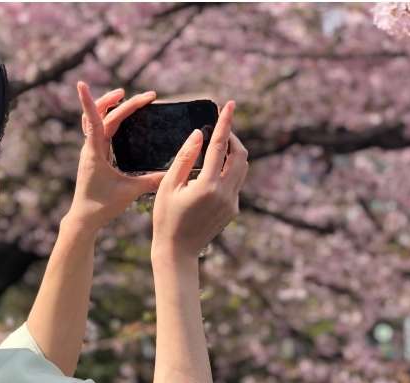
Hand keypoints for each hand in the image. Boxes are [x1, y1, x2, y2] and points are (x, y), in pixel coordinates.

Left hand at [64, 81, 165, 232]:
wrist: (84, 218)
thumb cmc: (103, 206)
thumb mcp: (130, 192)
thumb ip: (151, 181)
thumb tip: (173, 173)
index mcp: (95, 152)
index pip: (93, 121)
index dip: (89, 101)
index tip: (81, 85)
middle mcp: (91, 148)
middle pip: (104, 116)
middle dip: (123, 103)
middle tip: (147, 96)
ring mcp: (91, 151)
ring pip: (97, 120)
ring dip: (110, 106)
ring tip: (126, 97)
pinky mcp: (94, 156)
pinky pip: (99, 130)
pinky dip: (108, 120)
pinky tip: (121, 119)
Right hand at [150, 101, 248, 260]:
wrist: (178, 251)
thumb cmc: (166, 217)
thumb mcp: (168, 185)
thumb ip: (184, 158)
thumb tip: (199, 134)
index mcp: (207, 185)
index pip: (220, 145)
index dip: (225, 122)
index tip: (230, 105)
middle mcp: (224, 193)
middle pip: (240, 154)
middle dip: (233, 137)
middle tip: (220, 128)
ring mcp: (232, 202)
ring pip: (242, 168)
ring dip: (234, 153)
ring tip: (217, 147)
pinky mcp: (233, 210)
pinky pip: (236, 182)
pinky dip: (228, 170)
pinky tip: (212, 172)